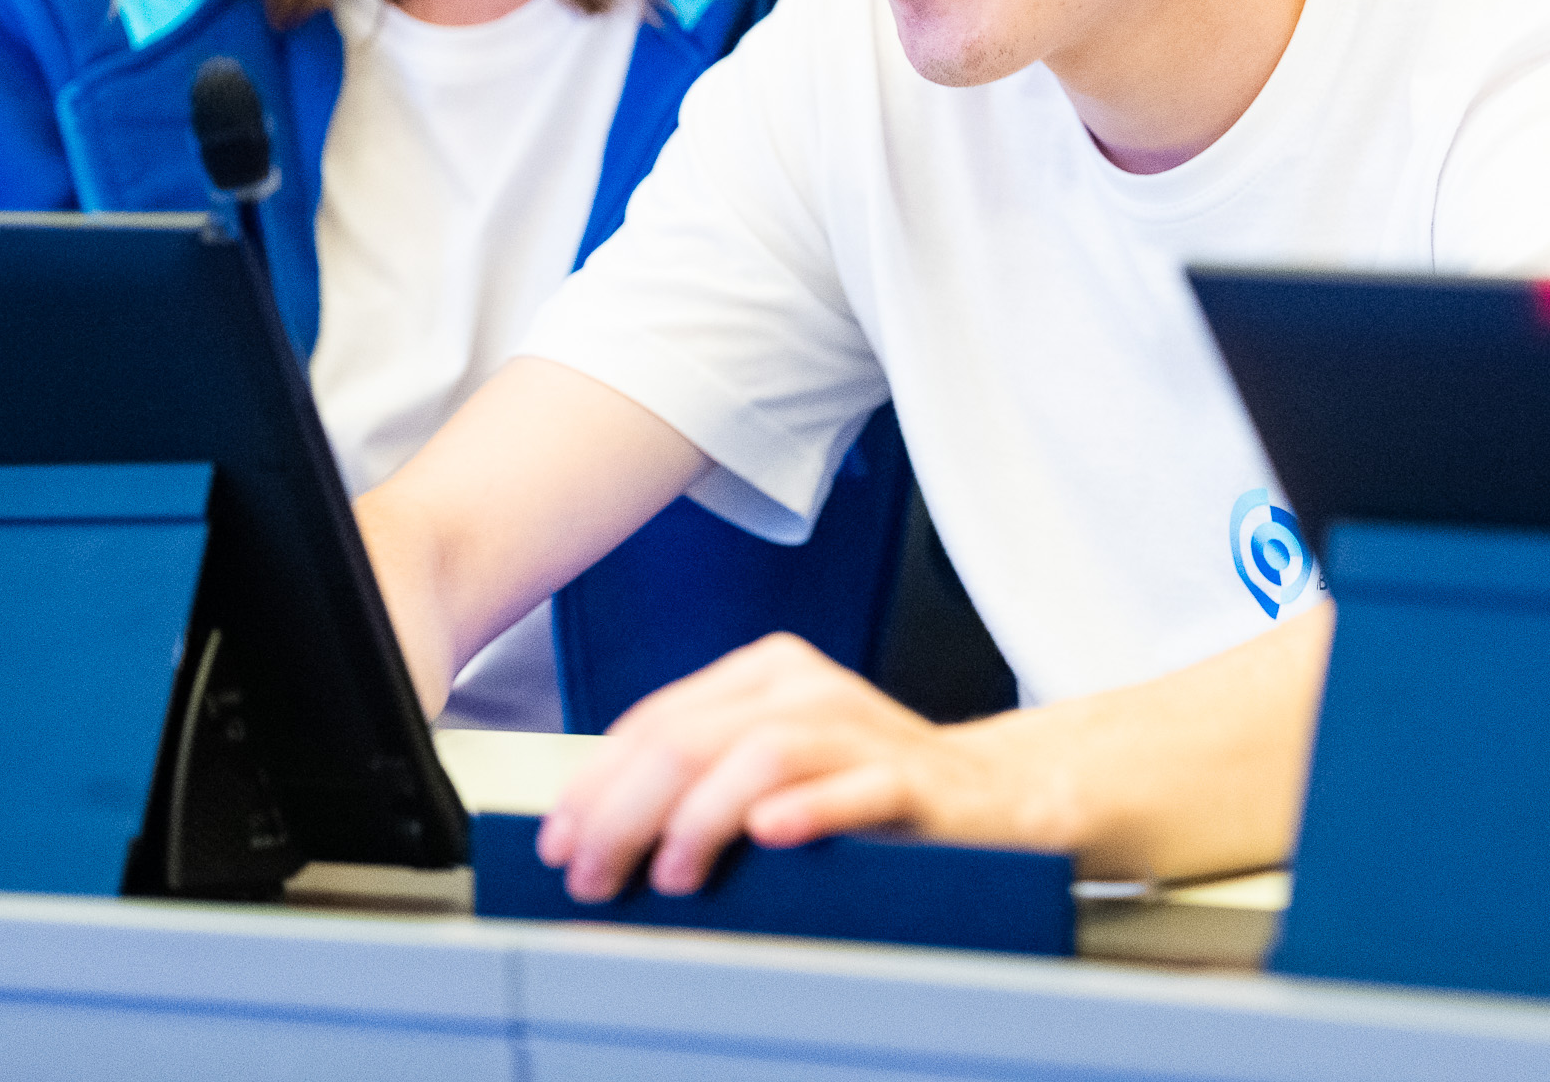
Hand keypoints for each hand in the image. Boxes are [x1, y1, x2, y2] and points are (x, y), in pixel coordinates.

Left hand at [537, 633, 1072, 899]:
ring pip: (758, 755)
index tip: (559, 841)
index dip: (596, 784)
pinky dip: (808, 809)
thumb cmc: (867, 789)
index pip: (657, 720)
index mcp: (765, 673)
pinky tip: (769, 834)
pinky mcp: (911, 776)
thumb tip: (598, 829)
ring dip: (699, 818)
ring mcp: (861, 727)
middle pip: (692, 739)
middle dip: (624, 812)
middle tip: (592, 872)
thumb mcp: (772, 768)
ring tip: (670, 875)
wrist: (990, 799)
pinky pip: (854, 786)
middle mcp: (807, 687)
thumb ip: (700, 778)